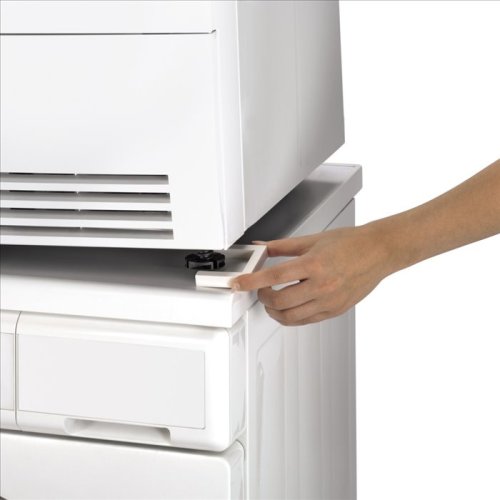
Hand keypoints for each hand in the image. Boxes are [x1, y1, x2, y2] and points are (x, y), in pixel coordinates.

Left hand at [231, 224, 392, 325]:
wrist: (379, 252)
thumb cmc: (351, 243)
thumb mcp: (312, 240)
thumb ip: (282, 246)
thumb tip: (261, 247)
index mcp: (314, 264)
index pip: (273, 277)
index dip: (251, 282)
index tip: (238, 284)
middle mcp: (321, 286)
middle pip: (279, 301)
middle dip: (262, 297)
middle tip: (260, 289)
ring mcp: (329, 301)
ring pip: (290, 317)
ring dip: (274, 311)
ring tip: (272, 300)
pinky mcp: (335, 311)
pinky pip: (306, 320)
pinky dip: (291, 316)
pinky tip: (290, 306)